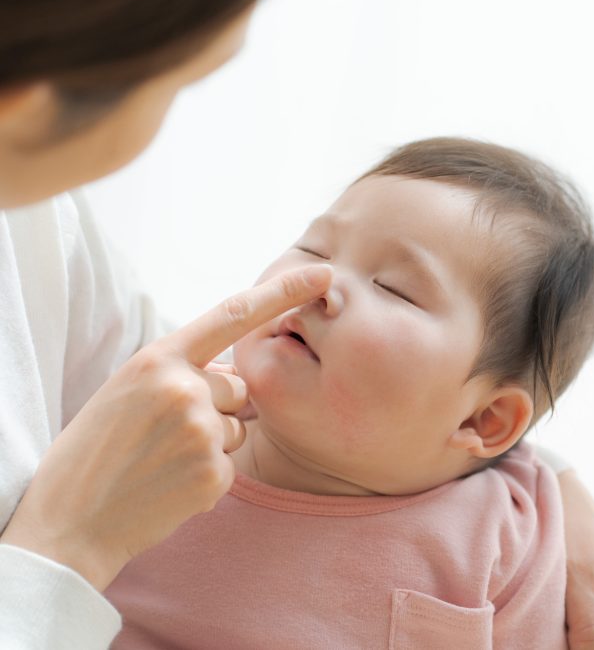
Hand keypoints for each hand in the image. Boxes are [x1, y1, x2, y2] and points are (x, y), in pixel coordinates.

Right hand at [0, 265, 331, 590]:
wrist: (69, 520)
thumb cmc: (98, 450)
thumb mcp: (130, 389)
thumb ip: (183, 370)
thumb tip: (235, 374)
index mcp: (158, 358)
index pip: (233, 314)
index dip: (283, 293)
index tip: (323, 274)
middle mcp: (184, 387)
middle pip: (239, 388)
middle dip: (217, 408)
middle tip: (164, 435)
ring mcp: (201, 430)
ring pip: (237, 428)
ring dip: (212, 443)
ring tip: (161, 460)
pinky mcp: (213, 472)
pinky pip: (230, 464)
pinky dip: (206, 477)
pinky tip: (169, 486)